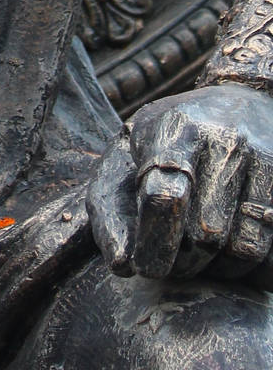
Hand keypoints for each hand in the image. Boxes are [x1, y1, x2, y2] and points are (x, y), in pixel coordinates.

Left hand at [88, 84, 272, 283]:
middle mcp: (228, 141)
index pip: (165, 197)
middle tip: (174, 260)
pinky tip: (233, 252)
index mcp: (179, 129)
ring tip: (203, 256)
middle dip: (185, 262)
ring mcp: (266, 160)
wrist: (244, 100)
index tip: (146, 266)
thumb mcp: (130, 155)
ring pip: (244, 249)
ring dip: (220, 269)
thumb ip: (112, 210)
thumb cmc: (171, 139)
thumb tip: (124, 266)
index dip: (154, 244)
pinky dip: (253, 268)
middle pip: (206, 235)